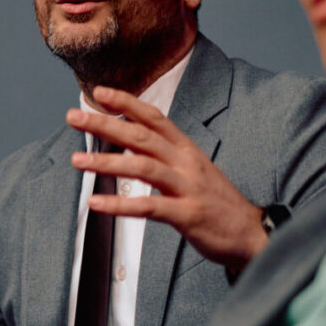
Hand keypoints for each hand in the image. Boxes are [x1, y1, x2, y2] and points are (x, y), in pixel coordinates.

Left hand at [68, 86, 267, 274]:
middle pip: (141, 137)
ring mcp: (188, 187)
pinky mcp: (187, 215)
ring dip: (106, 163)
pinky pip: (149, 207)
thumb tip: (130, 142)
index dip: (126, 103)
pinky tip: (96, 203)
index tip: (98, 92)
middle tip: (73, 116)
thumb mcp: (192, 169)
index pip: (154, 118)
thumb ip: (163, 155)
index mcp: (186, 149)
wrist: (252, 233)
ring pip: (142, 168)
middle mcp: (186, 163)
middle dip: (105, 124)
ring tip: (77, 160)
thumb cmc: (215, 202)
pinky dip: (120, 204)